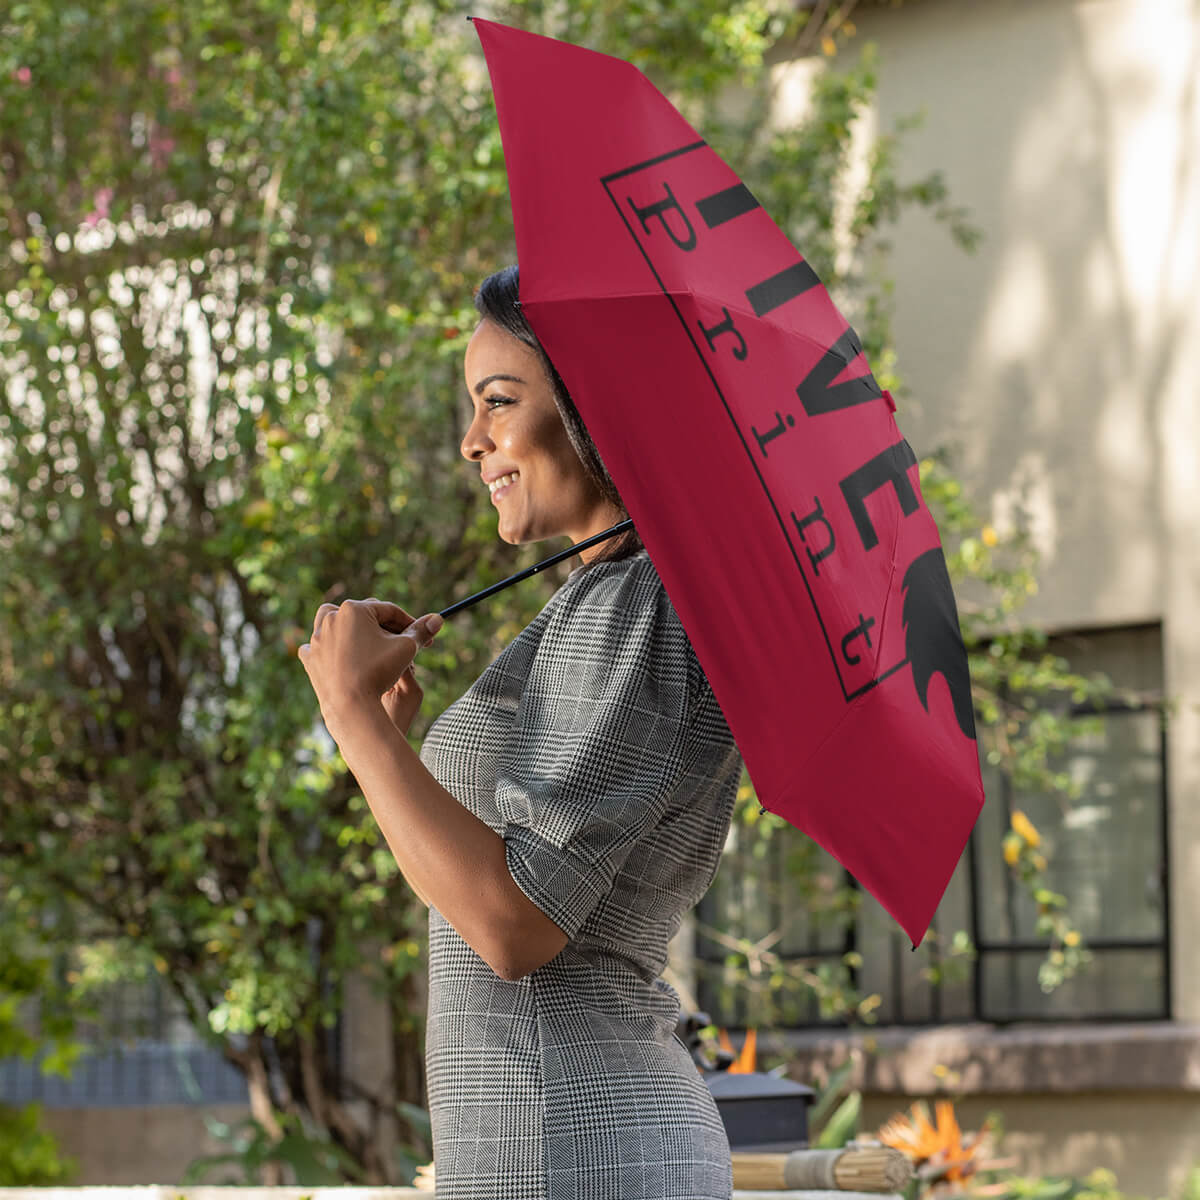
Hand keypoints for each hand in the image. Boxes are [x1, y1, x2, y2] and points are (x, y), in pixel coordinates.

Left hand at [297, 597, 442, 736]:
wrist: (350, 705)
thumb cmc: (379, 672)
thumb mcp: (406, 649)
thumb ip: (421, 631)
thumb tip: (438, 619)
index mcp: (354, 609)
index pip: (389, 611)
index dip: (410, 624)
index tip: (423, 638)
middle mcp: (332, 618)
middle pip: (364, 616)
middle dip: (385, 627)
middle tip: (401, 643)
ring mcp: (317, 638)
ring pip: (335, 623)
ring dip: (351, 628)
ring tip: (366, 639)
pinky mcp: (310, 657)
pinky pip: (318, 645)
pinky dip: (329, 647)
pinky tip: (338, 653)